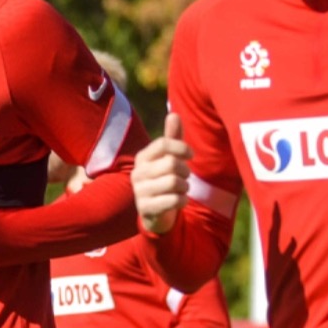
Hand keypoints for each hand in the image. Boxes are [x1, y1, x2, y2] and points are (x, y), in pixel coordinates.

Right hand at [133, 112, 192, 233]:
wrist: (155, 212)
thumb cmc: (164, 180)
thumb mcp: (169, 158)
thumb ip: (173, 138)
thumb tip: (174, 114)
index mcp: (142, 157)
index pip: (162, 144)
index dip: (181, 147)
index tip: (190, 155)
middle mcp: (137, 173)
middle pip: (171, 164)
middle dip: (185, 171)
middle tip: (184, 177)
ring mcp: (139, 191)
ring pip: (174, 182)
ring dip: (184, 187)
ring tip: (181, 190)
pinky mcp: (145, 208)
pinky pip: (173, 200)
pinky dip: (182, 201)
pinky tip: (179, 201)